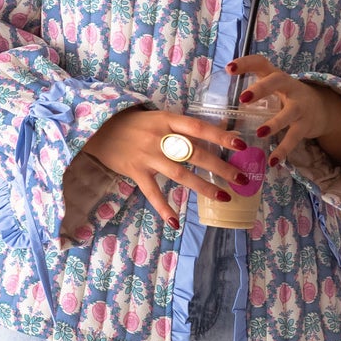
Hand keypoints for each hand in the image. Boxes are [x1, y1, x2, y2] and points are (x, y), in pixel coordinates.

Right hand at [81, 104, 248, 229]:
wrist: (98, 128)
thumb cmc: (135, 124)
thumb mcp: (160, 118)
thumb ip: (185, 126)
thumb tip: (220, 129)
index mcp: (167, 120)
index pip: (199, 128)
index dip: (220, 136)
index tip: (241, 145)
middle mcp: (159, 137)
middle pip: (194, 153)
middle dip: (220, 167)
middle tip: (241, 179)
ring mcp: (147, 156)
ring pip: (179, 173)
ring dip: (203, 186)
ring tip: (224, 197)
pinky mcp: (135, 172)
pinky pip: (152, 192)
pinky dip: (163, 208)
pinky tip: (176, 222)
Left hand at [228, 53, 340, 167]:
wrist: (322, 109)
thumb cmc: (287, 99)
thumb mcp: (273, 92)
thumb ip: (252, 99)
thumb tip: (219, 118)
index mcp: (276, 76)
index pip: (261, 63)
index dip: (245, 63)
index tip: (229, 68)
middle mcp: (289, 87)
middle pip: (276, 81)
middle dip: (260, 89)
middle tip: (242, 99)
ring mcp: (300, 106)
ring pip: (289, 112)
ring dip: (274, 123)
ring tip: (260, 133)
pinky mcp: (306, 124)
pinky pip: (294, 137)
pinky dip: (283, 149)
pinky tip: (273, 160)